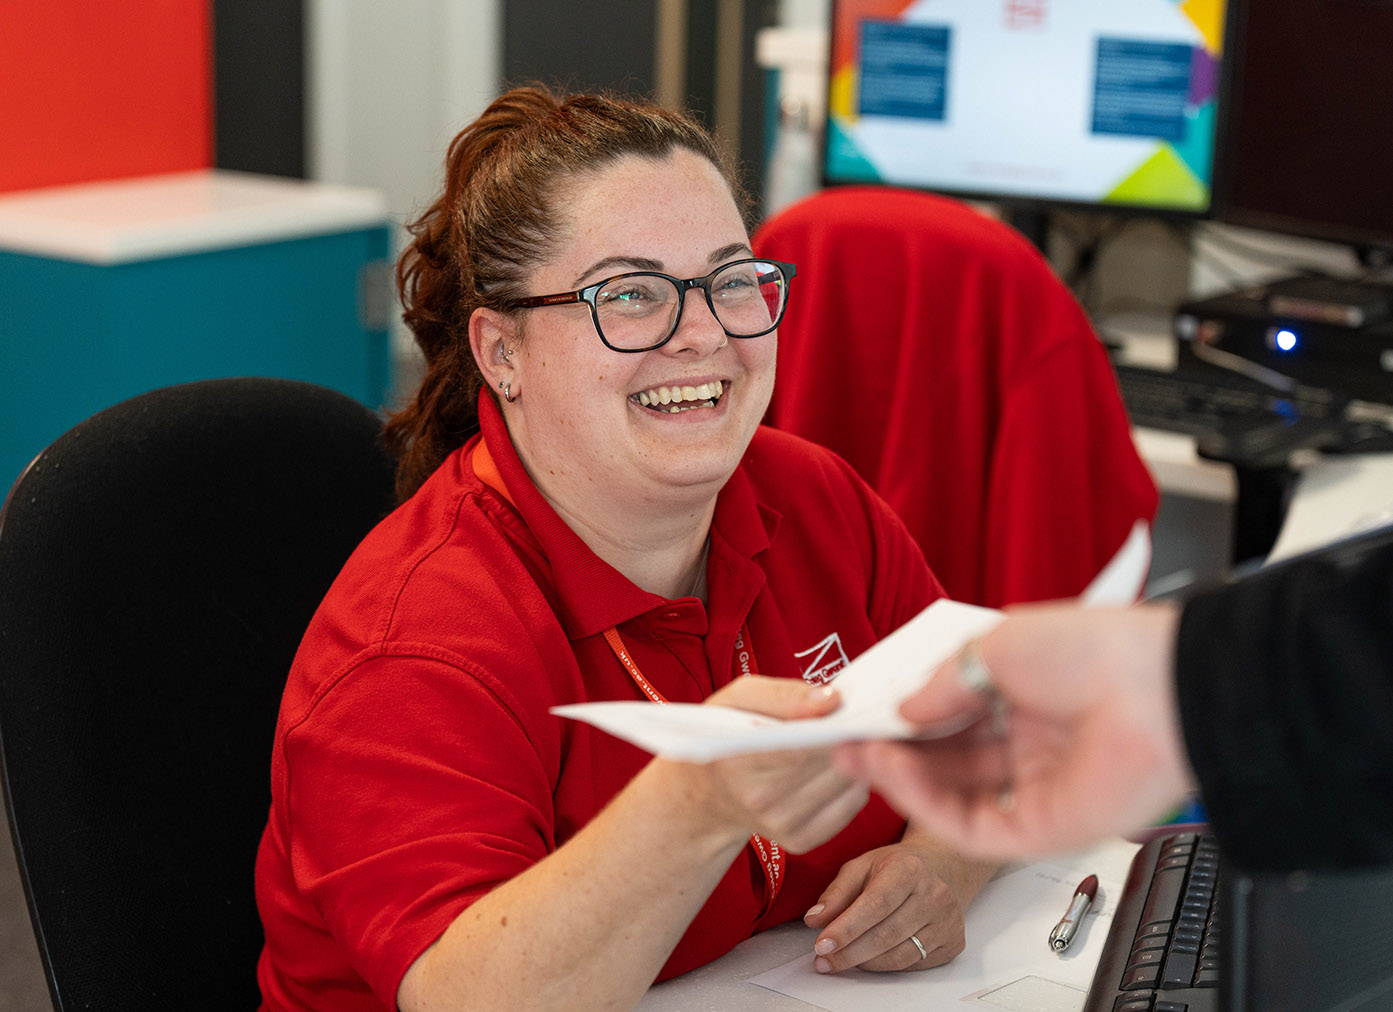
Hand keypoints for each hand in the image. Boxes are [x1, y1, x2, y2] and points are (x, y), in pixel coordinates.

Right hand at [677, 676, 869, 853]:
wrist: (708, 794)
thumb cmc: (727, 733)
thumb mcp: (738, 699)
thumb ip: (782, 695)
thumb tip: (832, 700)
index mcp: (737, 762)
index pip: (799, 748)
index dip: (834, 728)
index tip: (856, 708)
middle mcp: (761, 801)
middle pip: (830, 765)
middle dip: (855, 737)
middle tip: (871, 714)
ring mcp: (783, 826)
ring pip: (847, 784)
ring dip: (862, 757)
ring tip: (861, 733)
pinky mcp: (802, 841)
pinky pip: (851, 804)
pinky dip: (856, 779)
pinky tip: (848, 760)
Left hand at [802, 834, 990, 972]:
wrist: (941, 868)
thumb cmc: (896, 867)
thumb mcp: (861, 866)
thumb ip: (836, 893)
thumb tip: (815, 919)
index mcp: (909, 869)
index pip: (874, 905)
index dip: (846, 928)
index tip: (822, 944)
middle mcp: (934, 894)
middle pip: (886, 935)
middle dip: (849, 952)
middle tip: (824, 960)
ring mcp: (948, 921)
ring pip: (900, 956)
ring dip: (864, 963)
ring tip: (841, 960)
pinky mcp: (953, 942)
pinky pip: (914, 964)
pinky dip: (886, 965)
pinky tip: (869, 958)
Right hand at [837, 602, 1193, 859]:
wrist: (1161, 687)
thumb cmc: (1096, 649)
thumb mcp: (995, 646)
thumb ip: (941, 685)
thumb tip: (901, 714)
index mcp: (1029, 695)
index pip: (955, 714)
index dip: (906, 715)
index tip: (863, 711)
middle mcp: (1033, 743)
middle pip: (947, 760)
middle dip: (892, 751)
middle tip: (844, 740)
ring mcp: (1037, 789)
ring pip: (951, 797)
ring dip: (898, 777)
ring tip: (856, 752)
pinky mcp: (1042, 830)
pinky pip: (970, 826)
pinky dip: (924, 803)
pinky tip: (892, 770)